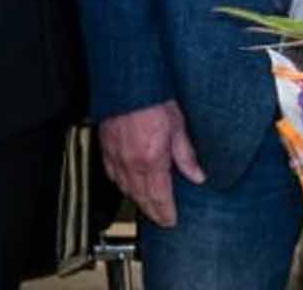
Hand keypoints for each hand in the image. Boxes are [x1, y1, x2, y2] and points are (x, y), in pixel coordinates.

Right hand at [99, 100, 206, 227]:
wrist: (128, 81)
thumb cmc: (153, 96)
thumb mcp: (178, 125)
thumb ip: (186, 154)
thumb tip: (197, 175)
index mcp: (151, 160)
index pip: (159, 197)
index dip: (165, 212)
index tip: (170, 221)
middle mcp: (131, 162)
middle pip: (141, 197)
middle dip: (152, 211)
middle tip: (160, 219)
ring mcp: (115, 156)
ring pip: (125, 188)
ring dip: (136, 199)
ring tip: (147, 205)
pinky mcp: (105, 146)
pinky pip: (111, 174)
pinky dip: (120, 183)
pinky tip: (125, 184)